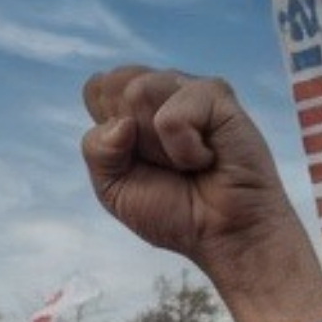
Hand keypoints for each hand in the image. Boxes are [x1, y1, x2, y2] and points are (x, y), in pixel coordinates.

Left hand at [78, 67, 321, 321]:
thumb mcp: (113, 189)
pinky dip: (184, 151)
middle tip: (165, 163)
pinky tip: (208, 157)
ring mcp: (189, 87)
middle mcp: (162, 88)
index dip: (107, 130)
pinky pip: (171, 118)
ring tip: (187, 161)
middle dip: (131, 138)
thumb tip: (123, 123)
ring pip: (138, 92)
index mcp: (133, 105)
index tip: (138, 160)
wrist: (224, 235)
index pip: (96, 88)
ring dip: (157, 144)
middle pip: (113, 87)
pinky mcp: (216, 93)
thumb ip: (96, 151)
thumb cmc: (175, 211)